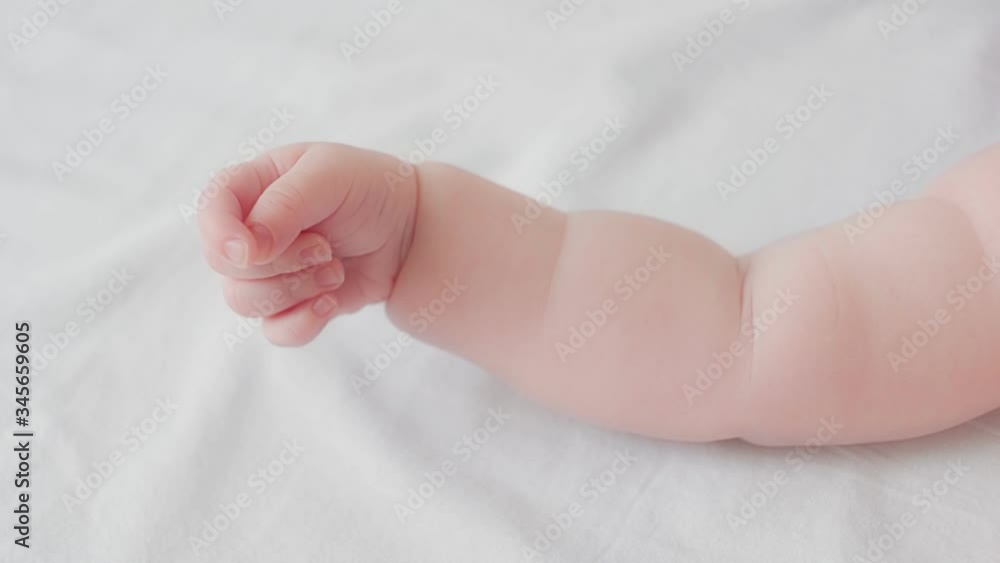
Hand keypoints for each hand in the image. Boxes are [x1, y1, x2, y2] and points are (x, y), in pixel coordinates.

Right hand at [197, 143, 417, 345]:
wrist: (410, 229)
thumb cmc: (368, 188)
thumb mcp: (330, 174)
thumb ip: (284, 203)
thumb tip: (247, 248)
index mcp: (250, 187)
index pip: (210, 211)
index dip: (221, 235)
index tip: (253, 249)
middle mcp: (249, 231)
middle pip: (227, 266)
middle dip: (279, 262)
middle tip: (324, 247)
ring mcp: (267, 272)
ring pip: (244, 302)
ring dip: (295, 290)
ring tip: (335, 269)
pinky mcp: (291, 305)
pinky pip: (275, 331)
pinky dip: (303, 322)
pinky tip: (332, 300)